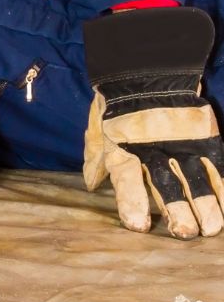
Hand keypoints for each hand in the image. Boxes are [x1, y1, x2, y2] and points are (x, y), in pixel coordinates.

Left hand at [83, 7, 223, 238]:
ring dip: (206, 205)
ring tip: (212, 228)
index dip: (132, 203)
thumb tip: (92, 184)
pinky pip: (216, 163)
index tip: (138, 226)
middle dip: (176, 210)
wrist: (147, 67)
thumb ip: (95, 157)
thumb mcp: (97, 127)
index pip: (128, 179)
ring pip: (196, 177)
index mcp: (123, 147)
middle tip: (184, 233)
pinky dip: (223, 184)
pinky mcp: (203, 134)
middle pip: (167, 183)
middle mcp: (153, 147)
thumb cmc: (116, 103)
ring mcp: (181, 141)